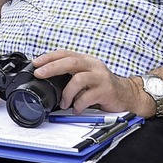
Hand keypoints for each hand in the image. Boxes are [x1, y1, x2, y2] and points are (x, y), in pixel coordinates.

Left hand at [32, 49, 148, 115]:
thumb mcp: (85, 76)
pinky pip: (88, 97)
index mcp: (85, 60)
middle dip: (52, 67)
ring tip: (63, 103)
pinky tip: (76, 108)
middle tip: (39, 74)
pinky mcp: (106, 90)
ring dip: (67, 92)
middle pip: (70, 62)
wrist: (127, 94)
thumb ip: (70, 74)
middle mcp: (93, 65)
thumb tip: (46, 77)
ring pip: (78, 79)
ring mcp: (100, 77)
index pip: (64, 53)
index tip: (35, 63)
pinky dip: (78, 104)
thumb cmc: (101, 86)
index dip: (48, 57)